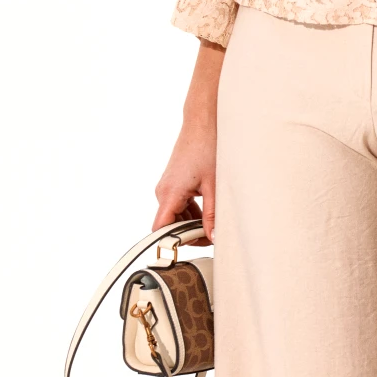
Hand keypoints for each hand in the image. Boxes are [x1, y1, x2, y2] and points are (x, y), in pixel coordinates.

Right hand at [154, 41, 223, 238]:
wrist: (204, 121)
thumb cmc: (209, 147)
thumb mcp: (216, 185)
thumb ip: (213, 215)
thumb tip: (213, 238)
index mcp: (170, 193)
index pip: (160, 230)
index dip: (167, 245)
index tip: (178, 256)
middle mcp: (164, 191)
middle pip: (170, 225)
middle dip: (188, 235)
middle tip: (211, 238)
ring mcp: (168, 187)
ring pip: (176, 216)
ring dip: (192, 223)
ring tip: (213, 223)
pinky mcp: (175, 182)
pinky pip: (179, 205)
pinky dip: (193, 212)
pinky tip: (210, 210)